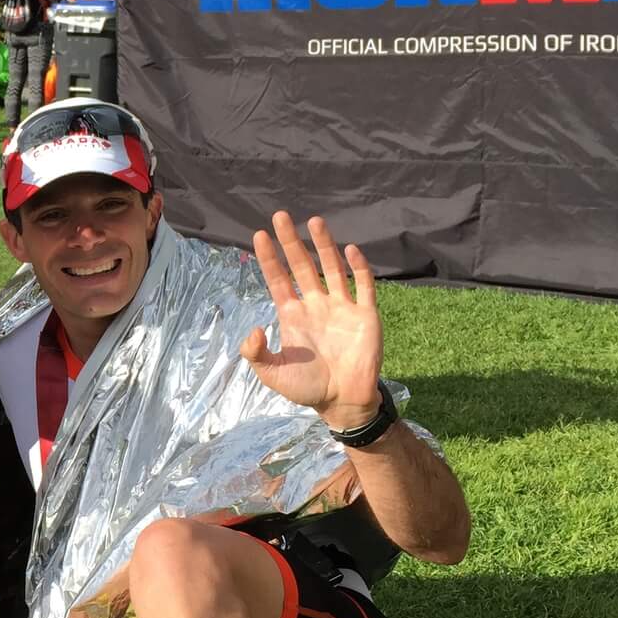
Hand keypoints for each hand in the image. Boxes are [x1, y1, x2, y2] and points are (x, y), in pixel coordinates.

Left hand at [240, 212, 382, 429]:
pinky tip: (350, 250)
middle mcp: (316, 305)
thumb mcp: (273, 374)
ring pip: (332, 268)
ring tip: (314, 221)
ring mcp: (341, 307)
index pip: (278, 280)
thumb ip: (257, 354)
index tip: (259, 235)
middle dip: (291, 242)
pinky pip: (363, 286)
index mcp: (293, 315)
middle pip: (302, 266)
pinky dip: (358, 268)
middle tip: (280, 215)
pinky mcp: (365, 314)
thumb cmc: (308, 388)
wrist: (343, 402)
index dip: (269, 259)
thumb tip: (252, 329)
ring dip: (323, 245)